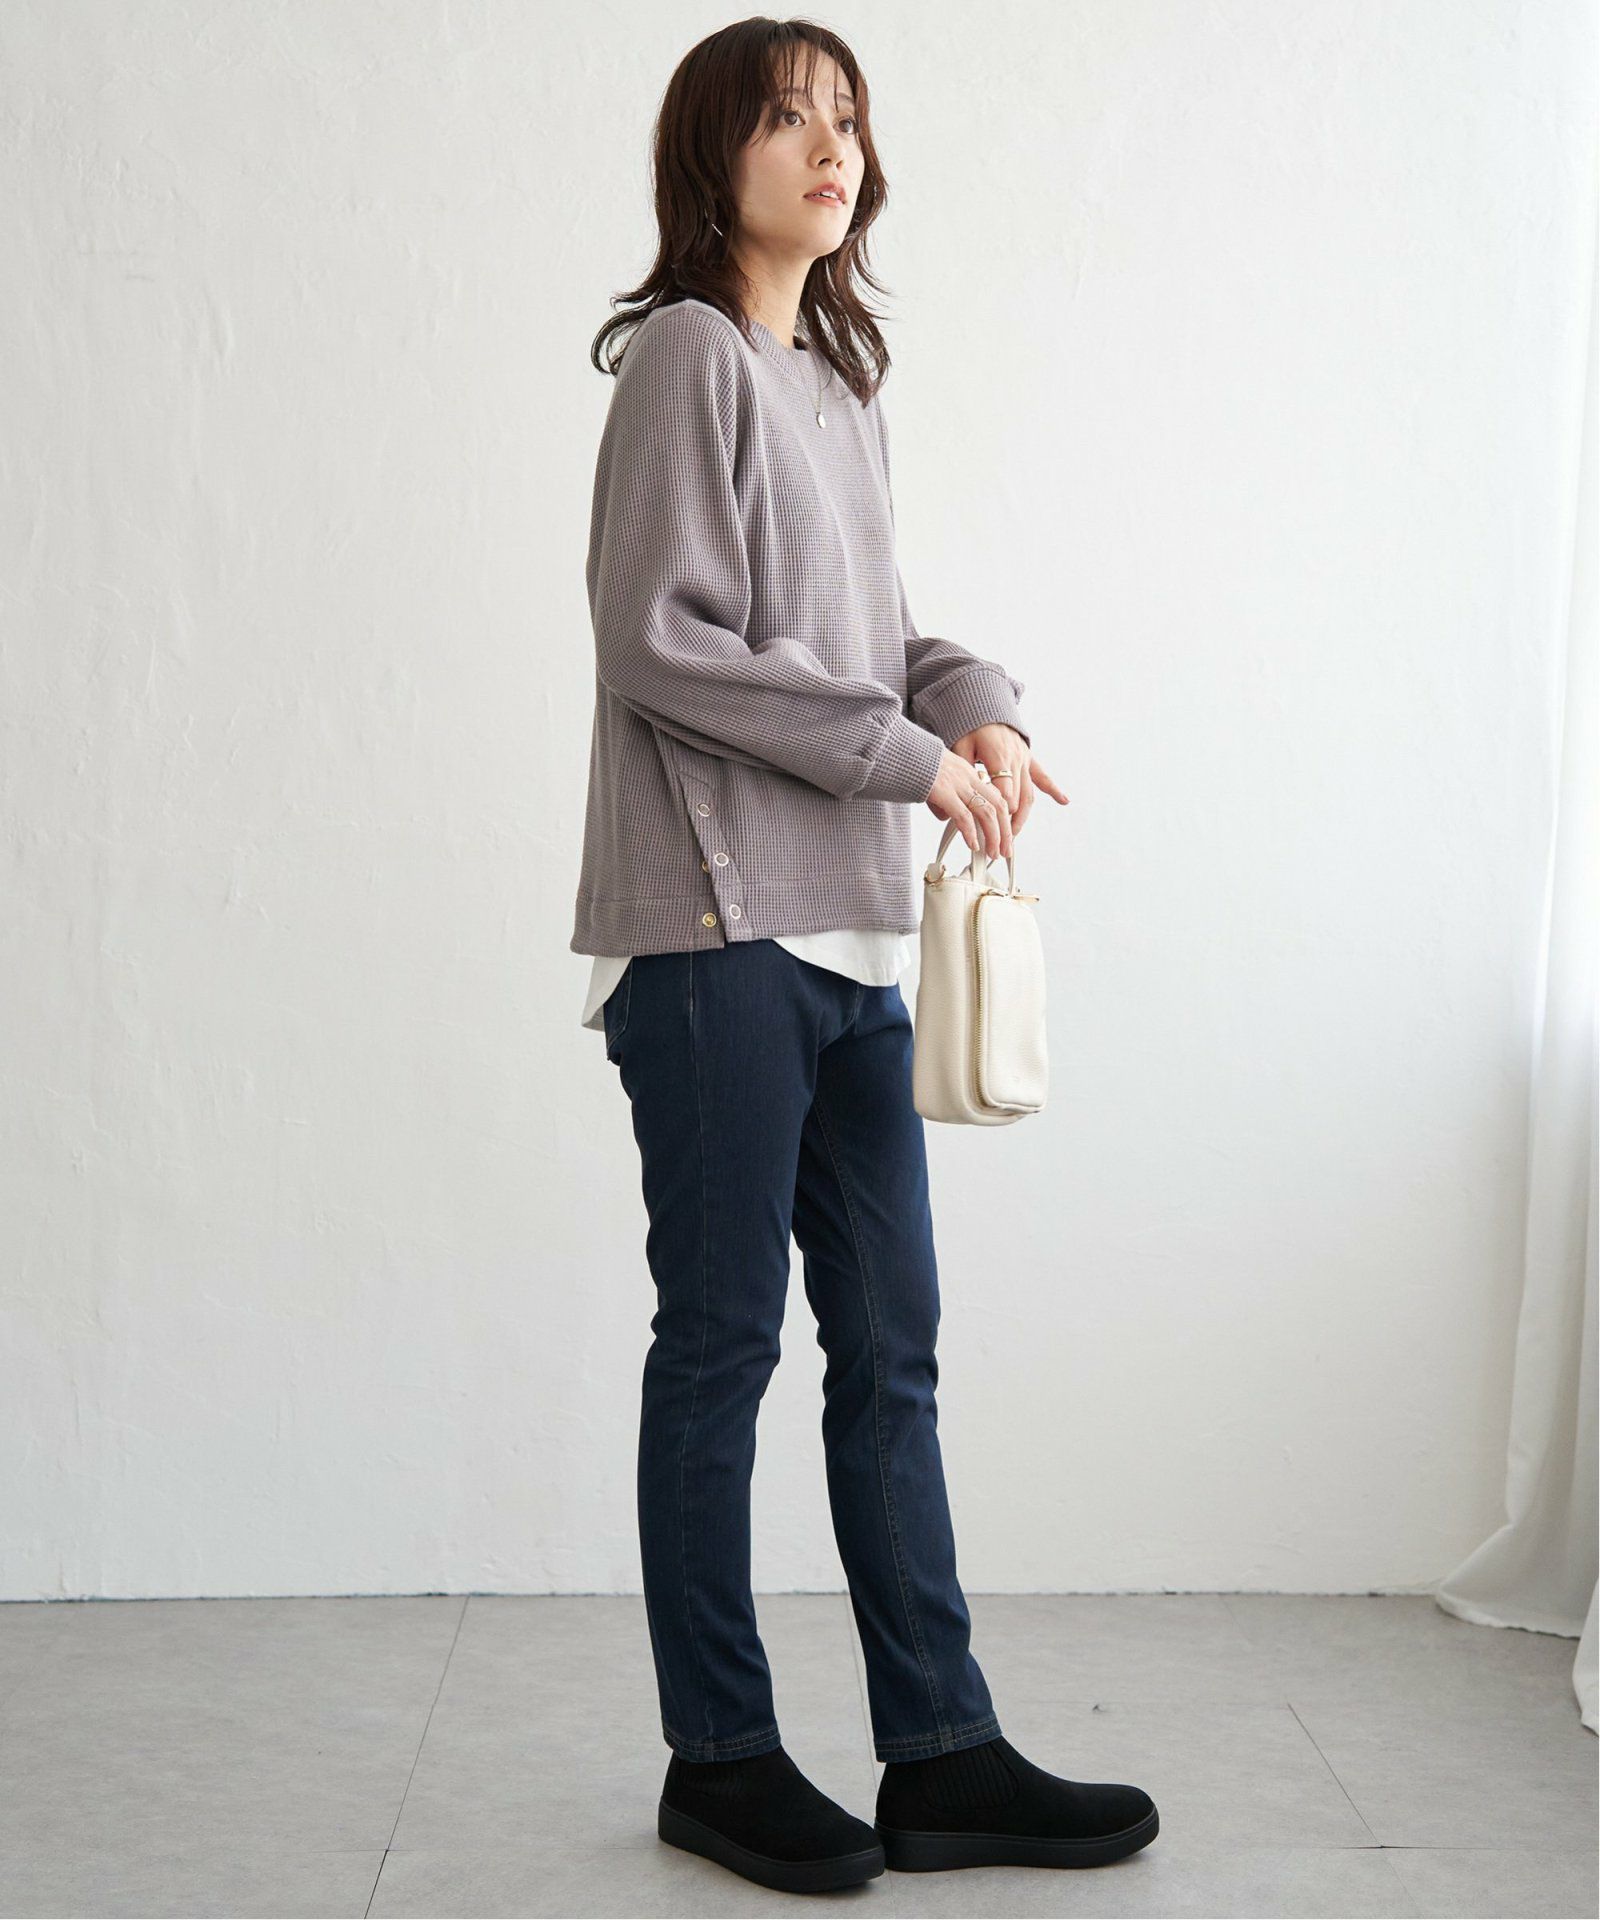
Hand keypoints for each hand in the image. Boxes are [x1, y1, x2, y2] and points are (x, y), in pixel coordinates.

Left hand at [925, 723, 1068, 857]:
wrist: (985, 708)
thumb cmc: (970, 728)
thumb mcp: (960, 746)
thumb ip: (960, 771)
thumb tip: (952, 796)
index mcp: (999, 756)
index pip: (1004, 788)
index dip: (1001, 809)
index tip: (996, 828)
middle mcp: (1016, 759)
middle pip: (1018, 797)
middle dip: (1010, 823)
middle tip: (1001, 844)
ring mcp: (1025, 760)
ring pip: (1029, 793)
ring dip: (1023, 817)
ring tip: (1013, 837)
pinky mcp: (1029, 759)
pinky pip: (1043, 776)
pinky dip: (1053, 789)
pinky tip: (1064, 800)